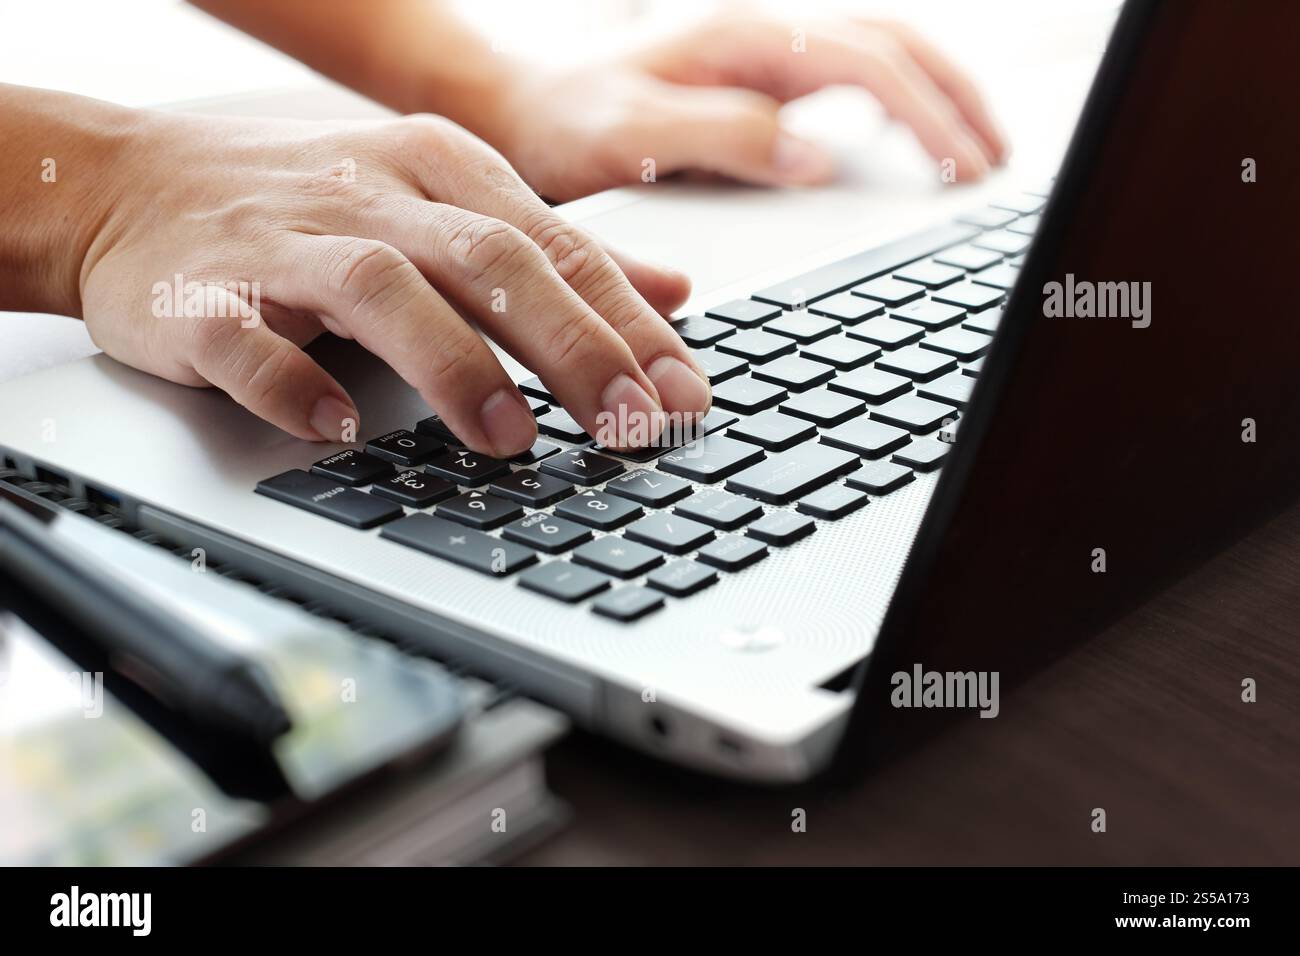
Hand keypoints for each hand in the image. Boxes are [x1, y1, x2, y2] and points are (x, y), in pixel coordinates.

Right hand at [77, 112, 709, 453]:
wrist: (129, 185)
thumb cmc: (309, 201)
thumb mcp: (444, 203)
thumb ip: (557, 252)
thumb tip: (670, 292)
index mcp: (440, 171)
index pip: (557, 248)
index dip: (628, 323)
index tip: (684, 395)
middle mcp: (372, 197)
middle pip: (491, 263)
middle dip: (574, 350)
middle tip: (632, 427)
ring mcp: (284, 243)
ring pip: (382, 291)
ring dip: (454, 366)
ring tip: (511, 439)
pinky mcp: (202, 296)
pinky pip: (250, 343)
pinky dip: (296, 386)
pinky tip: (341, 429)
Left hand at [492, 13, 1007, 200]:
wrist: (518, 107)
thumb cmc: (564, 127)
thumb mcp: (629, 140)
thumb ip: (722, 140)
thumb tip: (817, 159)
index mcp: (744, 41)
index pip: (868, 65)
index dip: (928, 116)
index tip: (964, 170)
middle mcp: (761, 33)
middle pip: (892, 44)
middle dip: (955, 99)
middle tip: (995, 161)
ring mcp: (761, 49)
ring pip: (878, 50)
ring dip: (936, 92)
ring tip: (975, 146)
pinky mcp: (754, 73)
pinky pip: (847, 71)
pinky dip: (896, 97)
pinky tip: (904, 134)